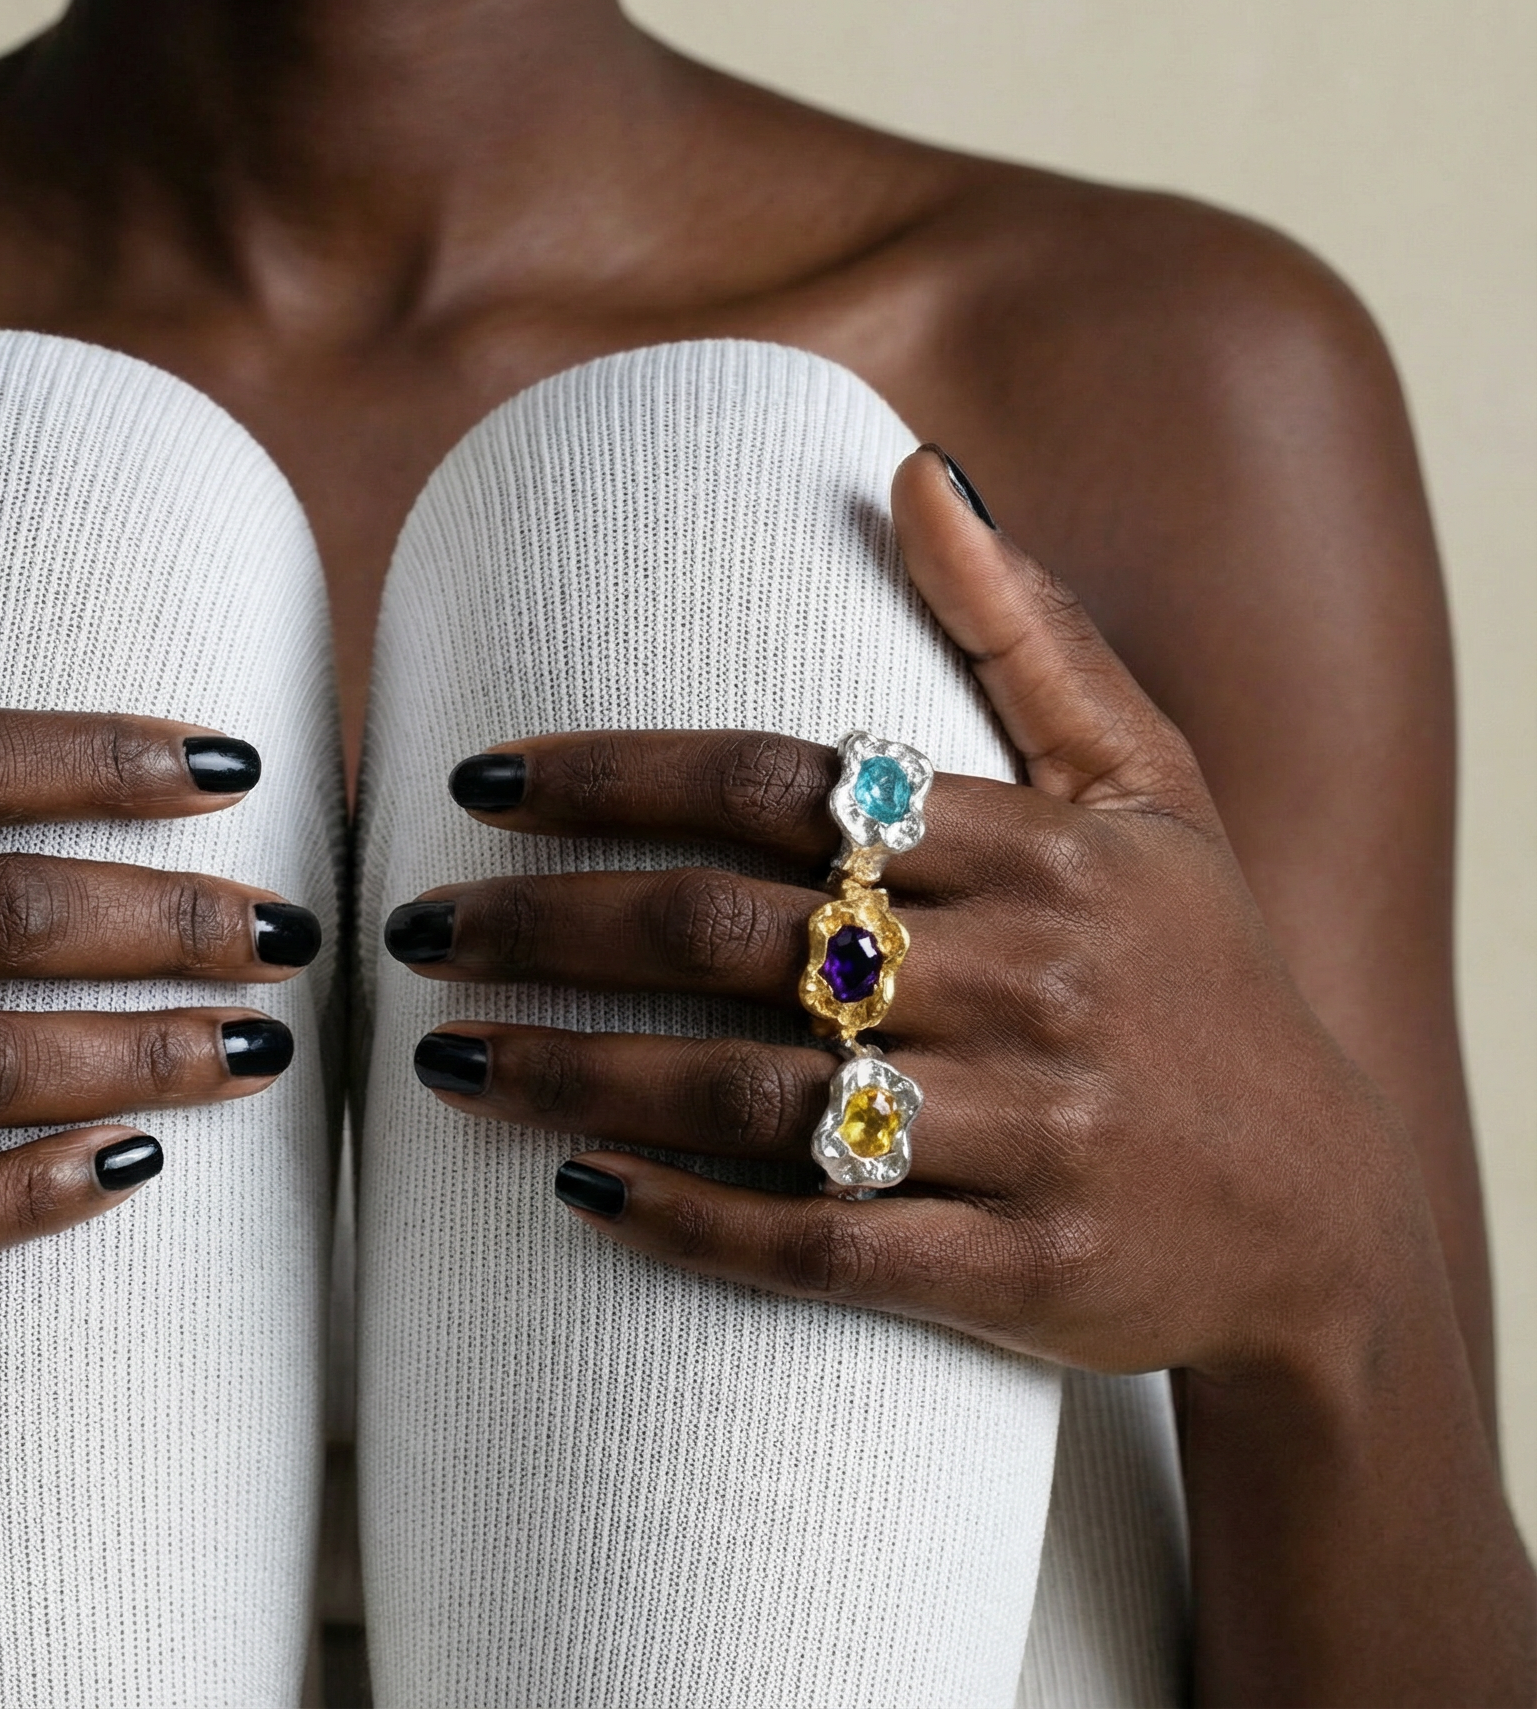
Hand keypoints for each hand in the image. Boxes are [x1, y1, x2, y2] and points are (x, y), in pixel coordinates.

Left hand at [387, 445, 1445, 1387]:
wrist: (1322, 1214)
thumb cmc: (1201, 973)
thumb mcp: (1148, 784)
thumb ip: (1028, 631)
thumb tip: (916, 472)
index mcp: (1032, 850)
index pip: (775, 784)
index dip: (609, 775)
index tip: (474, 783)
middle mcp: (1023, 979)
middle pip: (727, 931)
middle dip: (544, 923)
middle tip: (415, 926)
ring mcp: (1023, 1130)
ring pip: (748, 1092)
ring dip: (574, 1072)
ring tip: (444, 1060)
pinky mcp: (1017, 1265)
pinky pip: (822, 1244)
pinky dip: (690, 1222)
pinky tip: (580, 1194)